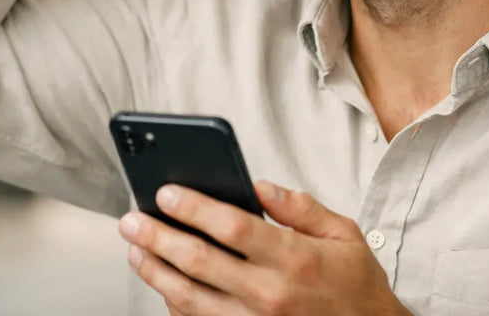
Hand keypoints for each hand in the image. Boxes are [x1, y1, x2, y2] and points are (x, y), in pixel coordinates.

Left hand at [117, 181, 410, 315]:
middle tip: (131, 221)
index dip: (193, 207)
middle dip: (157, 237)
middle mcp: (270, 294)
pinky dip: (175, 306)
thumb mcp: (344, 235)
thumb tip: (259, 185)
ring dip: (156, 272)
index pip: (231, 226)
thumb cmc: (356, 286)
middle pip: (198, 261)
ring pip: (189, 298)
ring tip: (135, 251)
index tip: (165, 192)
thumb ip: (300, 207)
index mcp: (293, 259)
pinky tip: (162, 286)